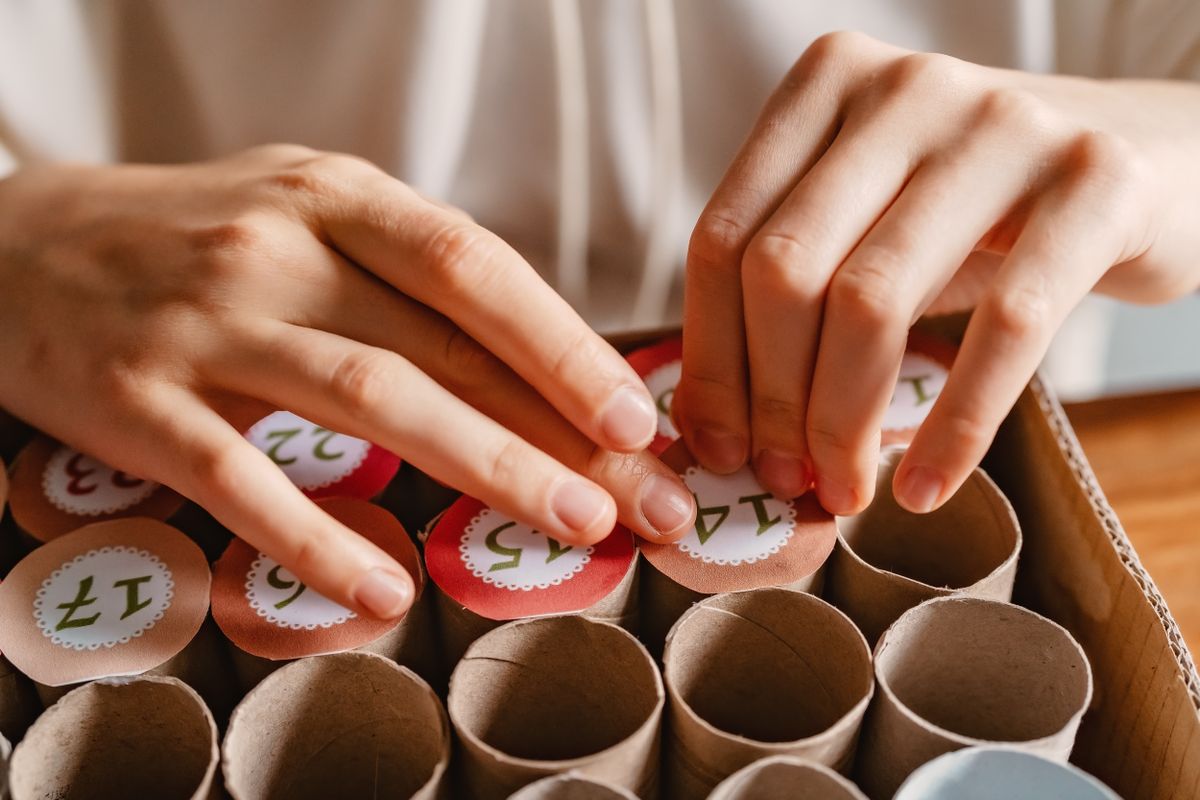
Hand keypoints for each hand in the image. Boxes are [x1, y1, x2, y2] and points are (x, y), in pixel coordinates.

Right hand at [0, 145, 696, 618]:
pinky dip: (319, 541)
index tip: (639, 417)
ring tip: (571, 526)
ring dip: (485, 466)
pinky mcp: (137, 404)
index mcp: (336, 195)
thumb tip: (543, 363)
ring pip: (369, 398)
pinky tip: (387, 589)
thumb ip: (410, 271)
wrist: (18, 245)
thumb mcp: (308, 212)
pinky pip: (242, 482)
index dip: (566, 345)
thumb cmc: (197, 238)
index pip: (477, 270)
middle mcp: (277, 248)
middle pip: (445, 344)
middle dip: (562, 429)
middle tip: (645, 499)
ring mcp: (205, 325)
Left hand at [675, 31, 1199, 514]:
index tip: (717, 444)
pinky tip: (927, 484)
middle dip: (772, 400)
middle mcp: (905, 87)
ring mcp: (1002, 125)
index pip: (724, 238)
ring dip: (844, 422)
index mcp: (827, 83)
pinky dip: (956, 424)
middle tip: (787, 477)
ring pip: (874, 300)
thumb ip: (796, 285)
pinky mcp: (1095, 181)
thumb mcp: (874, 219)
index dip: (712, 359)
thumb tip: (713, 420)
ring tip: (844, 489)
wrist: (1153, 163)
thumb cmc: (982, 210)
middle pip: (785, 271)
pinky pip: (1005, 326)